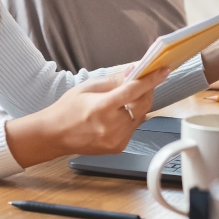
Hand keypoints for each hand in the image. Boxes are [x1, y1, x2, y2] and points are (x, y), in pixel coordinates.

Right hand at [3, 66, 169, 167]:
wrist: (55, 135)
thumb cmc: (68, 109)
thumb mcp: (88, 87)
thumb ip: (114, 80)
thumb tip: (134, 71)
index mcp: (102, 108)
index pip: (133, 91)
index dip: (151, 80)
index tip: (163, 71)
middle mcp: (111, 126)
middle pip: (143, 105)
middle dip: (146, 91)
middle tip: (143, 81)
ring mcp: (116, 139)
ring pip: (140, 116)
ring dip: (136, 106)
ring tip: (120, 102)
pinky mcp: (119, 147)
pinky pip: (133, 128)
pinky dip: (130, 118)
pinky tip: (116, 116)